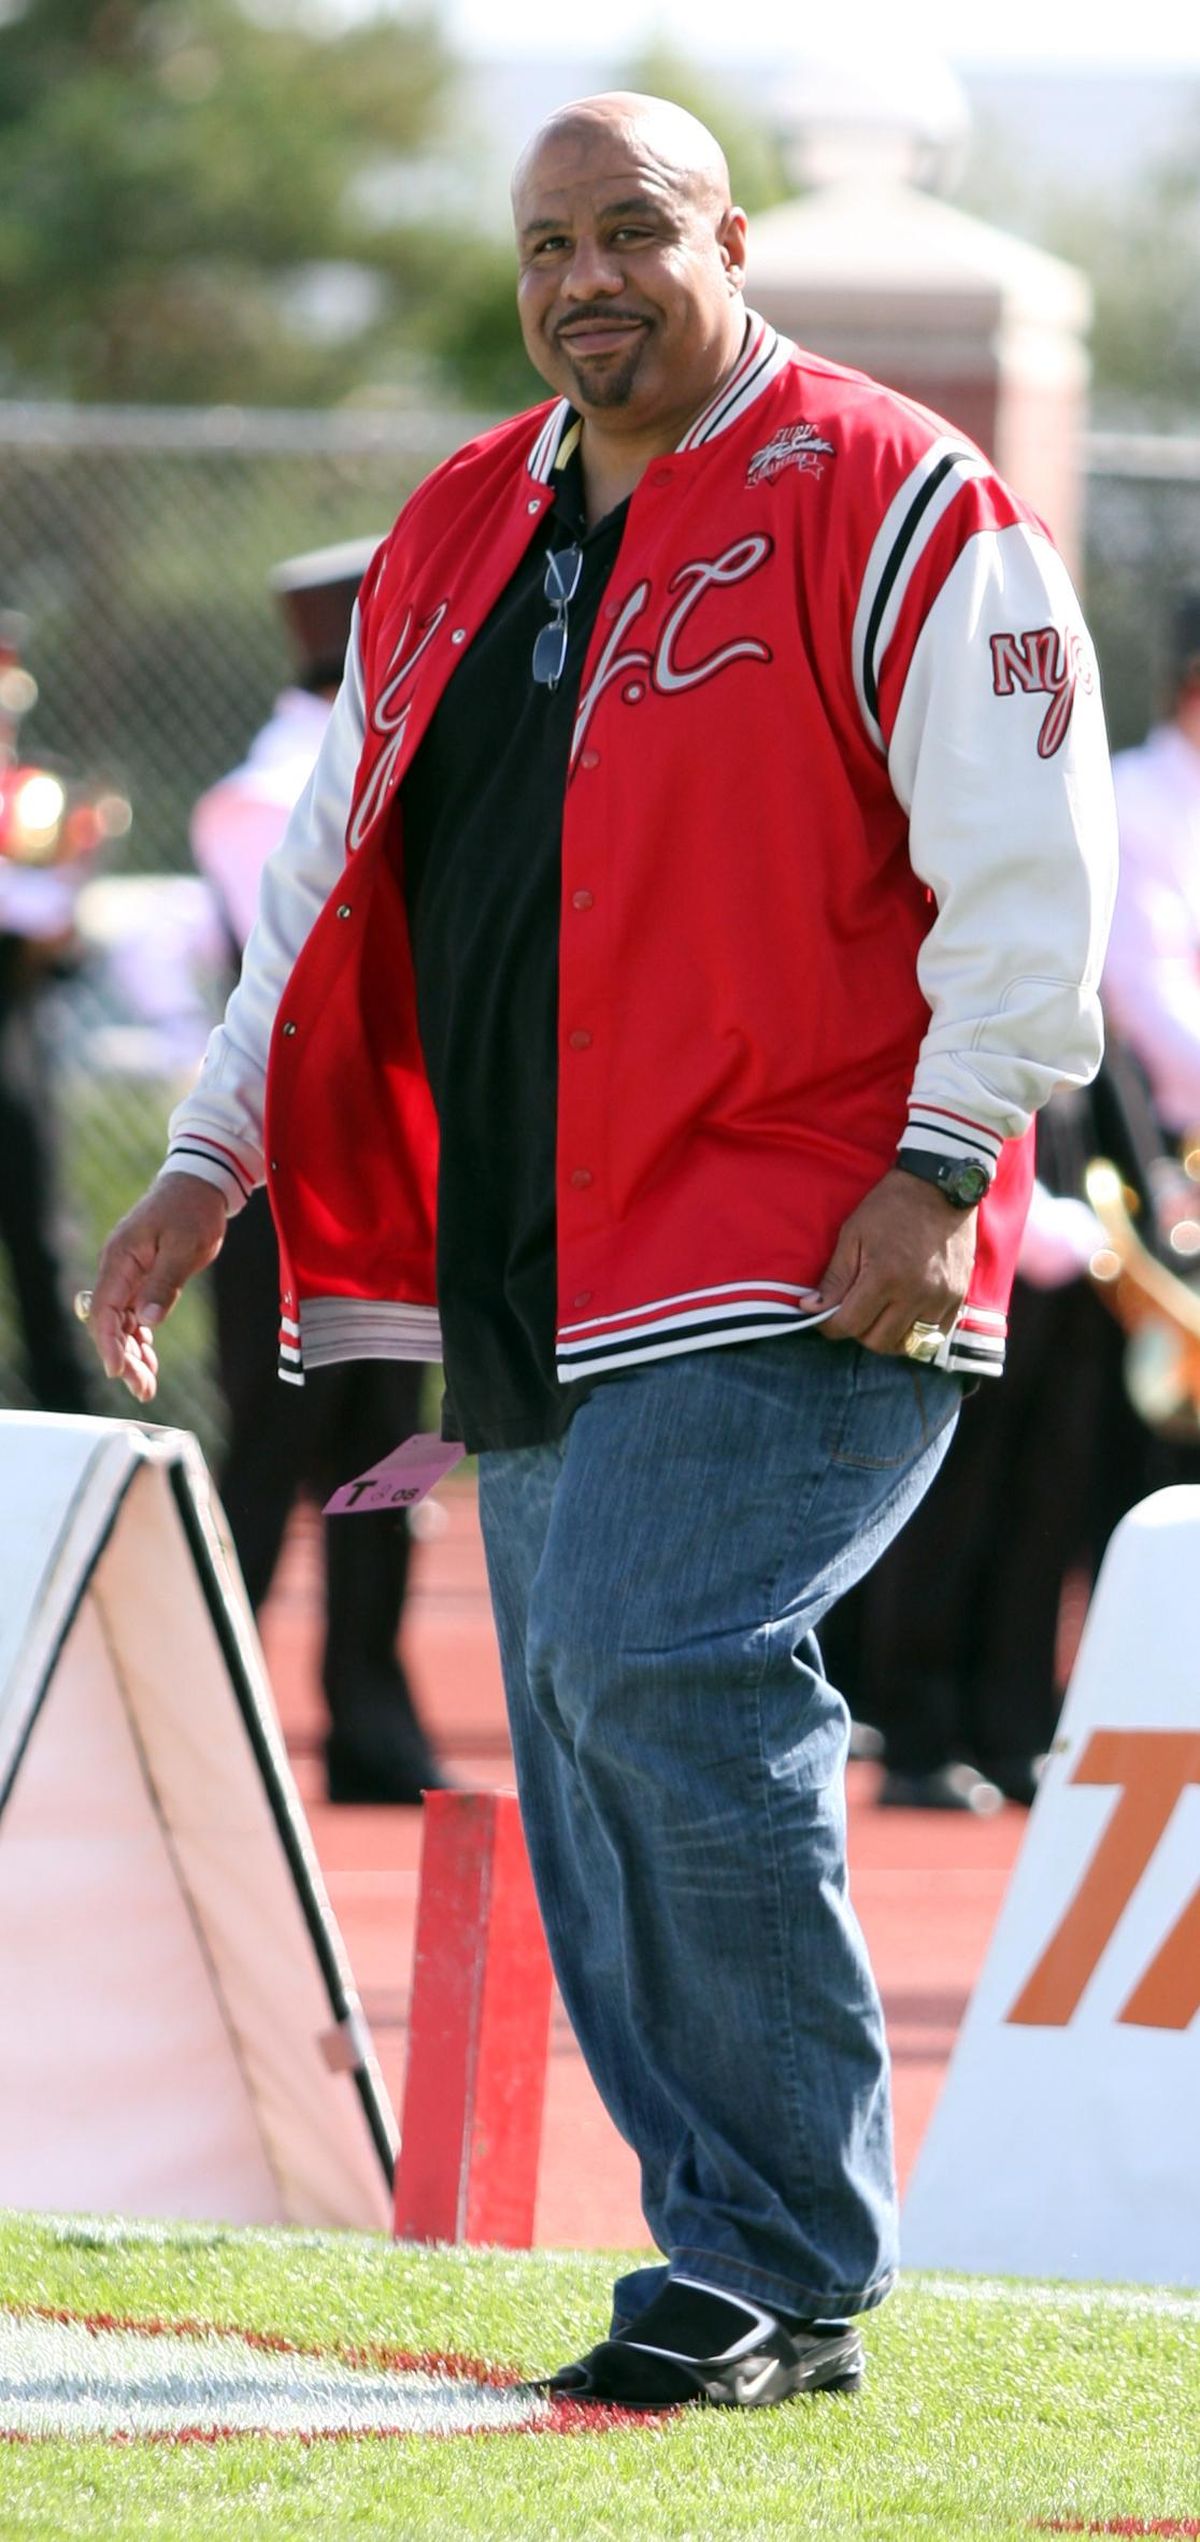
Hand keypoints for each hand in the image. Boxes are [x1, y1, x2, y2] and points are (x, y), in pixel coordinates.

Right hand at [87, 1172, 229, 1402]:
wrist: (199, 1184)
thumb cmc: (192, 1211)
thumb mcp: (184, 1246)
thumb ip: (165, 1283)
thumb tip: (146, 1320)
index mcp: (121, 1259)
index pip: (105, 1309)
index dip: (109, 1343)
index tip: (119, 1371)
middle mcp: (118, 1269)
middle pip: (111, 1322)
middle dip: (124, 1357)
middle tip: (143, 1389)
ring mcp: (129, 1274)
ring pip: (122, 1322)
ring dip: (133, 1353)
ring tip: (147, 1386)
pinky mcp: (142, 1277)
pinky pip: (134, 1314)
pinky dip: (140, 1338)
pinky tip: (149, 1361)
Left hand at [815, 1167, 976, 1356]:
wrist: (941, 1186)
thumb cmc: (890, 1206)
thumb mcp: (853, 1235)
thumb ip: (835, 1278)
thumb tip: (811, 1308)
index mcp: (885, 1276)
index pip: (849, 1324)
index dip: (830, 1325)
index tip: (824, 1315)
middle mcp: (915, 1294)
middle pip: (877, 1341)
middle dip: (858, 1331)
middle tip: (853, 1310)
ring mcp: (940, 1299)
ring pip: (906, 1345)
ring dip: (886, 1336)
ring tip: (879, 1314)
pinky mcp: (957, 1299)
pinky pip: (934, 1337)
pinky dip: (915, 1334)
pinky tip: (904, 1315)